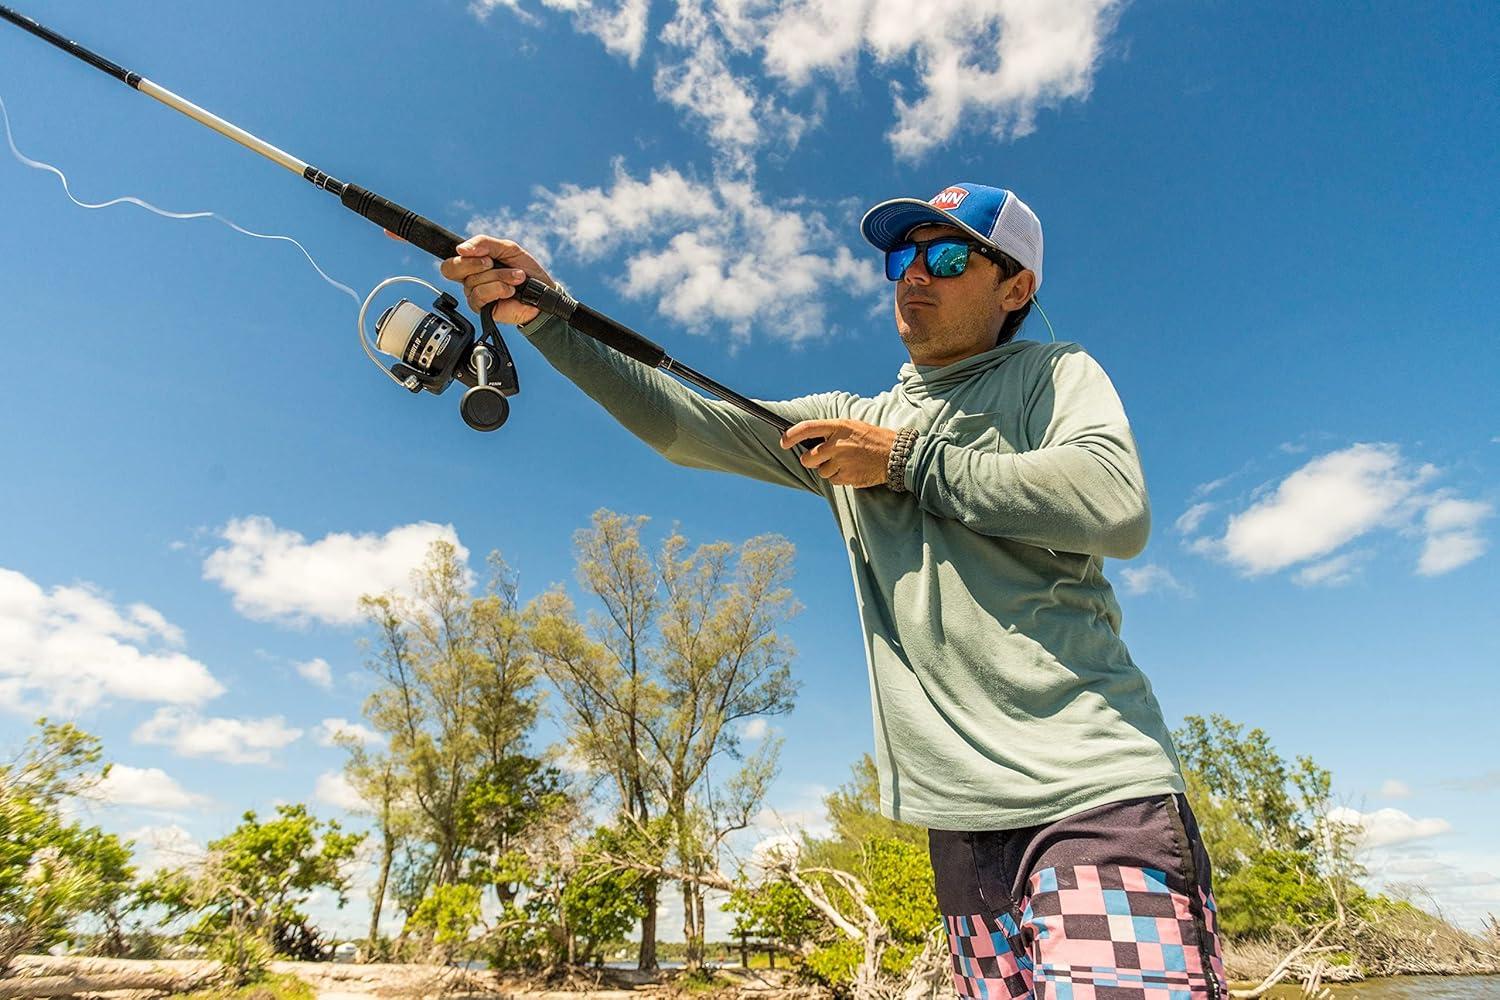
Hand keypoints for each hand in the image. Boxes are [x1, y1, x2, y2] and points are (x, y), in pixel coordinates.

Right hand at [439, 235, 556, 326]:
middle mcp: (469, 281)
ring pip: (473, 281)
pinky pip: (480, 295)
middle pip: (451, 269)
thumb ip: (484, 243)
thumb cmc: (524, 269)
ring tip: (516, 278)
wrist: (541, 291)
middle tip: (493, 263)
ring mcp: (474, 296)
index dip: (462, 254)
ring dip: (499, 276)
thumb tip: (461, 249)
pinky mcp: (483, 309)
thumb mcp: (506, 248)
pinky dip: (499, 289)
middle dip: (476, 263)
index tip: (483, 254)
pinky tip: (511, 290)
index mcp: (471, 265)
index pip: (449, 261)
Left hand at [780, 419, 897, 487]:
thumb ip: (832, 432)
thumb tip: (811, 440)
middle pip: (808, 458)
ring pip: (821, 472)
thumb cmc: (873, 439)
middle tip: (818, 459)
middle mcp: (838, 444)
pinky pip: (833, 481)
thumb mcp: (853, 427)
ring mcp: (843, 461)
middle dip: (810, 461)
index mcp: (839, 427)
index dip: (792, 435)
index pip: (808, 428)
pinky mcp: (848, 477)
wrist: (896, 454)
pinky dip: (839, 477)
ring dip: (829, 469)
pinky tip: (852, 469)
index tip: (783, 442)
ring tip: (846, 462)